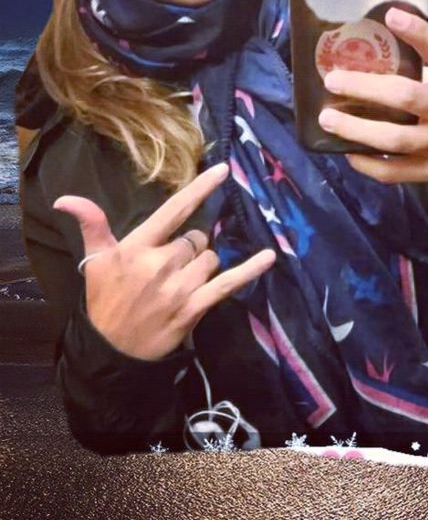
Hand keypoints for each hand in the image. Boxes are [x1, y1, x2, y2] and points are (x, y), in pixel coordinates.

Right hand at [53, 163, 275, 360]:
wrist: (112, 350)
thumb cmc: (106, 301)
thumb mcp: (95, 261)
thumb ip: (91, 225)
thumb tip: (66, 198)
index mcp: (138, 247)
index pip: (175, 210)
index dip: (200, 188)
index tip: (222, 169)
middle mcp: (161, 263)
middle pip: (197, 238)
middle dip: (190, 247)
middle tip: (169, 266)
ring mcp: (180, 287)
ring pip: (211, 258)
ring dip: (203, 265)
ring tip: (180, 281)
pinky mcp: (194, 308)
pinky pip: (228, 283)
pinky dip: (250, 270)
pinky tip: (269, 257)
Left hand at [317, 7, 427, 184]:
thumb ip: (426, 61)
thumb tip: (372, 39)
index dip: (419, 34)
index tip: (391, 16)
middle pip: (407, 97)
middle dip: (365, 88)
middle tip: (332, 80)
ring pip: (394, 139)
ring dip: (356, 129)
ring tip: (328, 119)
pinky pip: (393, 171)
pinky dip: (367, 163)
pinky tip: (348, 150)